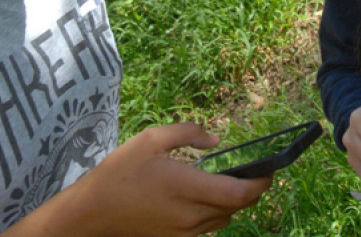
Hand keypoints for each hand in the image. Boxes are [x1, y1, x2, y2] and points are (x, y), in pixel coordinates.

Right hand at [17, 122, 271, 236]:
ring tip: (226, 182)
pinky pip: (206, 228)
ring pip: (224, 220)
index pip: (239, 194)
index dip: (261, 183)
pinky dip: (213, 214)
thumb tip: (216, 139)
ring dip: (231, 203)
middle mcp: (189, 215)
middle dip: (250, 190)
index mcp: (187, 187)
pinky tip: (201, 199)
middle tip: (253, 171)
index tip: (269, 169)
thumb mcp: (151, 139)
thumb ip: (188, 133)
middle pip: (236, 207)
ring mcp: (182, 232)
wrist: (91, 213)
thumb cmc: (120, 172)